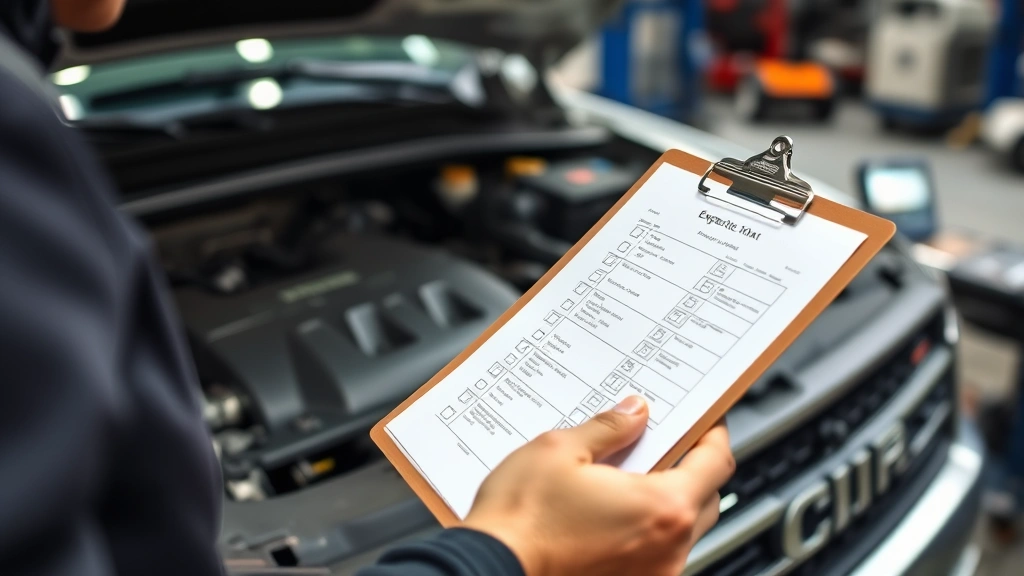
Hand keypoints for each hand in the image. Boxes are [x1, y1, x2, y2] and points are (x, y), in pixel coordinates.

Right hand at [462, 396, 734, 575]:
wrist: (489, 568)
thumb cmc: (519, 520)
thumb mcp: (560, 450)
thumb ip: (608, 429)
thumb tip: (634, 412)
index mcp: (661, 510)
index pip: (716, 463)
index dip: (712, 433)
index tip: (704, 420)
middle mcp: (668, 550)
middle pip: (705, 498)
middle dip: (690, 467)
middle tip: (662, 441)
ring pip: (682, 530)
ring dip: (666, 501)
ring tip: (628, 476)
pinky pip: (657, 553)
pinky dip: (645, 529)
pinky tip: (611, 510)